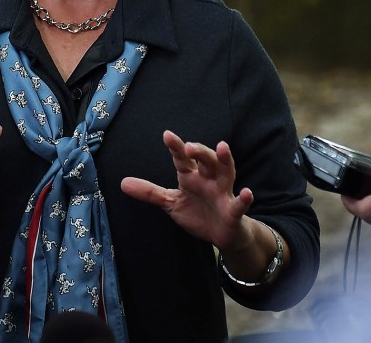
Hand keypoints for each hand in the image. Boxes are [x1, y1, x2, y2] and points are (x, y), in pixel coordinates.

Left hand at [121, 130, 253, 252]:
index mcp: (191, 177)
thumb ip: (150, 192)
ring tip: (223, 147)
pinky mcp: (233, 211)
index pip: (182, 159)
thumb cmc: (197, 213)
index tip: (167, 135)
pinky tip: (247, 193)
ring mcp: (223, 193)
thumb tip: (123, 182)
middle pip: (206, 160)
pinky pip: (240, 204)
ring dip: (225, 160)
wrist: (221, 235)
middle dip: (199, 151)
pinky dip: (244, 199)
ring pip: (226, 172)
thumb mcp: (171, 203)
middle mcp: (208, 180)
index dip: (176, 147)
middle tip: (190, 146)